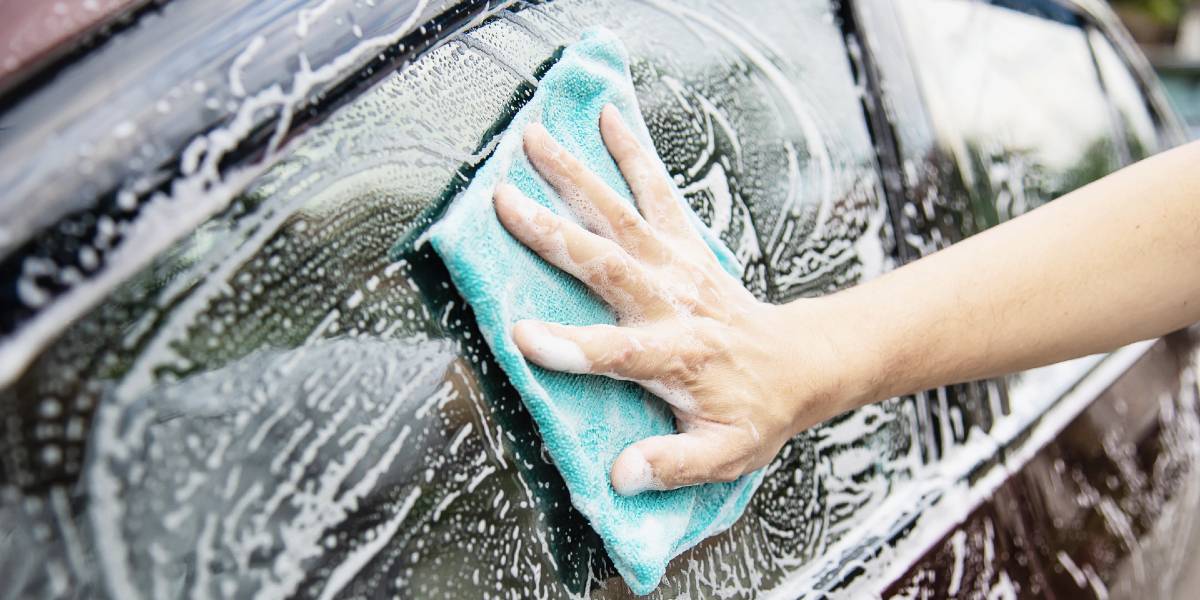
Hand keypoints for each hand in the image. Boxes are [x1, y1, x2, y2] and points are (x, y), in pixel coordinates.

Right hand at [492, 105, 856, 494]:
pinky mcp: (684, 246)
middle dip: (554, 232)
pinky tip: (608, 119)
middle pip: (608, 264)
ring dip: (578, 176)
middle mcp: (675, 303)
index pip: (618, 352)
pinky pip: (658, 193)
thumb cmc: (757, 411)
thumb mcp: (726, 455)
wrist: (801, 364)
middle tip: (505, 201)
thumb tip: (624, 474)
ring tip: (535, 139)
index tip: (522, 335)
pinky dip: (634, 153)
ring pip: (623, 216)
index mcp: (678, 357)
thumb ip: (675, 464)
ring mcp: (679, 267)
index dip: (571, 346)